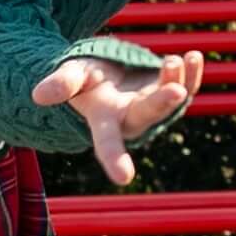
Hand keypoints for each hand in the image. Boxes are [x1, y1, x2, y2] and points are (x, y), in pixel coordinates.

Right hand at [34, 49, 202, 185]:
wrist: (107, 68)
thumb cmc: (85, 78)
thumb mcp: (71, 76)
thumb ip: (62, 85)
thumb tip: (39, 96)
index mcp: (104, 120)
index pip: (108, 142)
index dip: (115, 159)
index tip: (124, 178)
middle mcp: (132, 117)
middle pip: (148, 115)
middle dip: (161, 104)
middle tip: (175, 91)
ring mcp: (154, 105)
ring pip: (171, 100)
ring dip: (177, 81)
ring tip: (172, 61)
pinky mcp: (170, 90)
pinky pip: (187, 85)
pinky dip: (192, 73)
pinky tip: (195, 57)